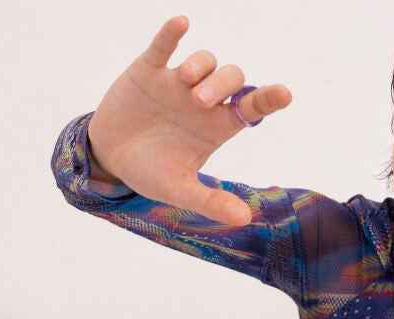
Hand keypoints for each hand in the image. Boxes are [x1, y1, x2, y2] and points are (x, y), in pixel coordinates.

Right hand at [87, 16, 291, 224]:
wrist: (109, 158)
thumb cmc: (152, 172)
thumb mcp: (179, 190)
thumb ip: (211, 202)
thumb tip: (245, 220)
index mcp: (218, 126)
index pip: (252, 107)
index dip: (269, 98)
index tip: (284, 93)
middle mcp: (204, 100)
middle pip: (231, 78)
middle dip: (222, 85)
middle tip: (202, 102)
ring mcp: (177, 82)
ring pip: (204, 60)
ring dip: (202, 66)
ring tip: (188, 83)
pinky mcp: (148, 70)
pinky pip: (163, 46)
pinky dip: (171, 35)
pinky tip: (181, 24)